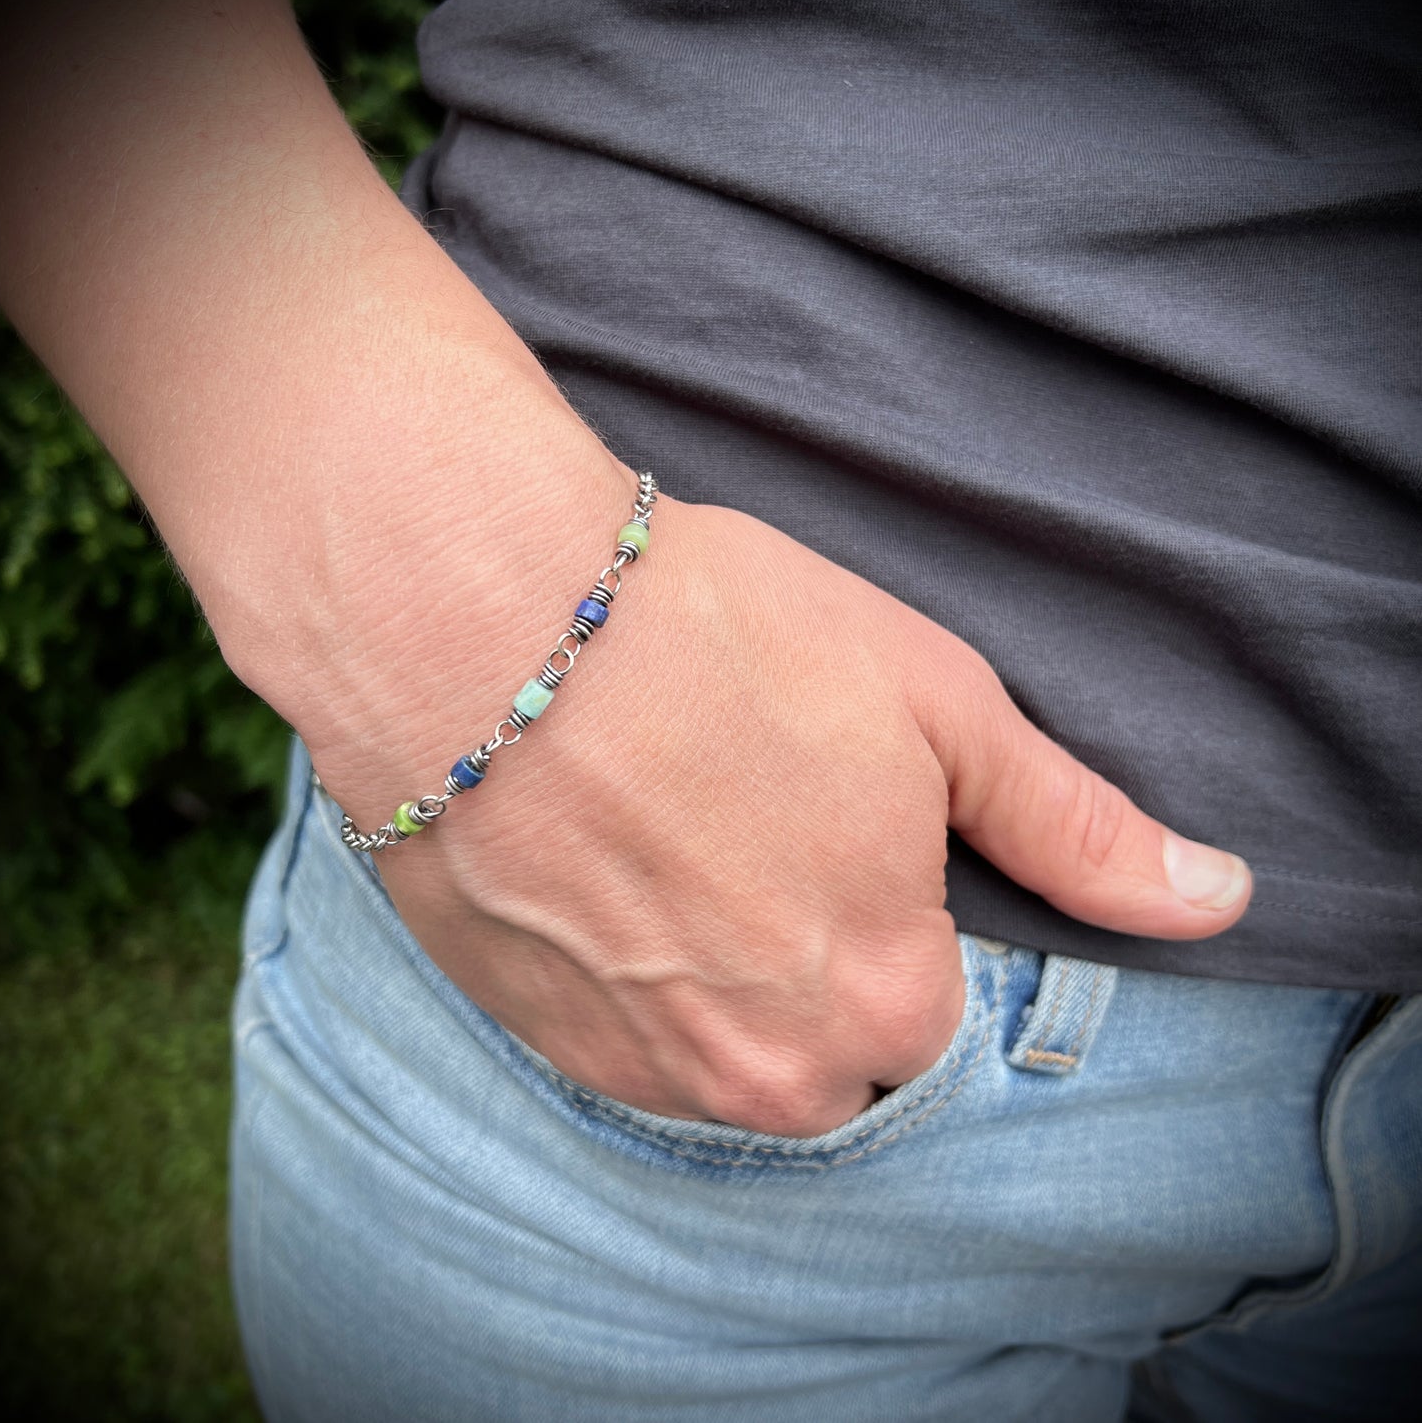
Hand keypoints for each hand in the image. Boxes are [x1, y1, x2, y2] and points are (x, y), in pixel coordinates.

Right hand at [309, 491, 1251, 1137]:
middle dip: (807, 957)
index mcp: (887, 1003)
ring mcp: (636, 1065)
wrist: (474, 621)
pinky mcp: (531, 1032)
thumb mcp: (938, 707)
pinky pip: (617, 1032)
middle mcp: (765, 1073)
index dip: (890, 907)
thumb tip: (1218, 899)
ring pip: (719, 1049)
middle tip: (745, 819)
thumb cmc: (717, 642)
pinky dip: (621, 964)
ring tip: (664, 828)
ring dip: (709, 966)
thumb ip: (1076, 829)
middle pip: (826, 1046)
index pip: (932, 1012)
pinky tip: (595, 854)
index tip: (834, 819)